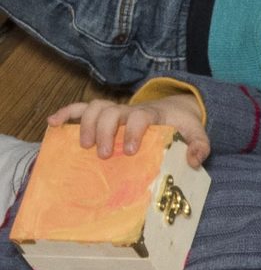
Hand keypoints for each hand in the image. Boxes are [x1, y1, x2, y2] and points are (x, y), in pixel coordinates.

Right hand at [47, 90, 211, 164]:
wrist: (174, 109)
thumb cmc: (181, 125)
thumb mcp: (197, 134)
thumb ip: (200, 146)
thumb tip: (193, 161)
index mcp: (152, 114)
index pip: (140, 117)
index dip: (132, 131)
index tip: (130, 151)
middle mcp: (129, 109)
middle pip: (111, 112)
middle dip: (105, 131)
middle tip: (105, 155)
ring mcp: (114, 110)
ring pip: (94, 108)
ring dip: (85, 124)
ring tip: (85, 146)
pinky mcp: (103, 114)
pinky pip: (81, 108)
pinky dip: (65, 113)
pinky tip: (52, 123)